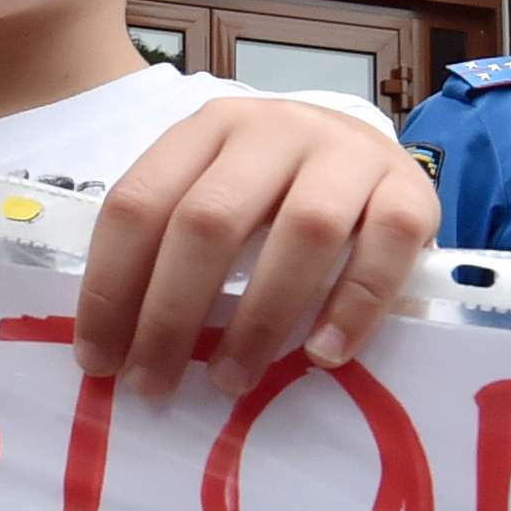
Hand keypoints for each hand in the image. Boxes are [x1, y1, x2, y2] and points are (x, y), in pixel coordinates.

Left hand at [76, 97, 435, 399]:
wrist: (371, 156)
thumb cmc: (276, 193)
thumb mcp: (215, 194)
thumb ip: (172, 245)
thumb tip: (118, 344)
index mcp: (208, 128)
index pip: (139, 202)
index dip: (111, 286)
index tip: (99, 359)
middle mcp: (275, 128)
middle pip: (210, 219)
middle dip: (171, 313)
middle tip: (154, 383)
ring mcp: (348, 152)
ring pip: (302, 232)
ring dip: (260, 319)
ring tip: (232, 380)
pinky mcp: (410, 189)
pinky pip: (384, 248)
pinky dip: (352, 308)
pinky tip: (322, 355)